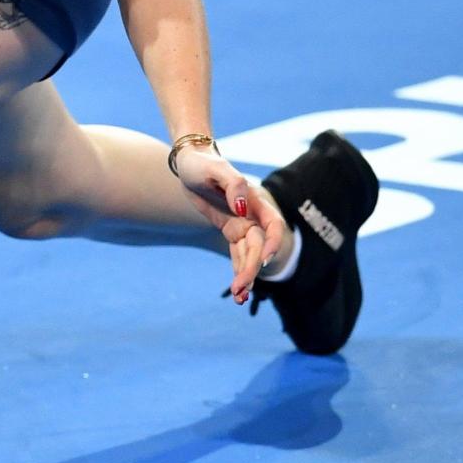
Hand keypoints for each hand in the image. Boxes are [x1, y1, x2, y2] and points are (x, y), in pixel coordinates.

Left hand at [173, 145, 285, 304]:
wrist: (190, 164)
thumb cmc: (203, 164)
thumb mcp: (216, 170)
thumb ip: (234, 186)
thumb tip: (243, 207)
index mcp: (254, 201)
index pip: (272, 224)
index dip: (271, 242)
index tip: (262, 258)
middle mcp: (252, 215)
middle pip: (258, 247)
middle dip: (251, 268)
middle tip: (241, 289)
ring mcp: (242, 224)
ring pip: (248, 255)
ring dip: (246, 276)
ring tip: (239, 298)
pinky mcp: (230, 230)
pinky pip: (238, 254)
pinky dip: (238, 270)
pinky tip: (237, 291)